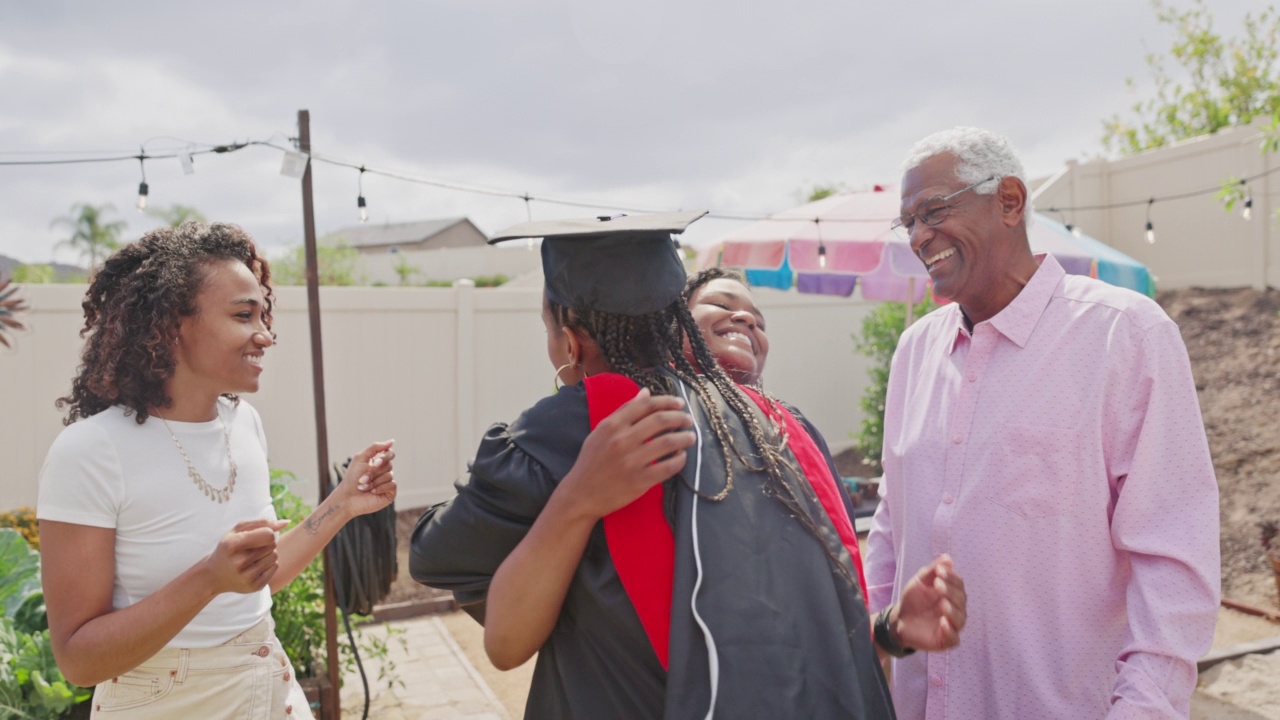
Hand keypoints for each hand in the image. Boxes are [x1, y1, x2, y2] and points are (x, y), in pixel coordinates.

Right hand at [205, 518, 289, 593]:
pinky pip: (275, 567)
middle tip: (252, 548)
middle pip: (272, 545)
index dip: (267, 533)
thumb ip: (263, 523)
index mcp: (233, 545)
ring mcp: (248, 577)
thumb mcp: (238, 530)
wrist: (214, 576)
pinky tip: (255, 566)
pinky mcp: (255, 586)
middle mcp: (240, 562)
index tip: (258, 535)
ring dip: (268, 553)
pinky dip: (269, 564)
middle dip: (266, 543)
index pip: (268, 535)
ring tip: (253, 557)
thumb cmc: (229, 547)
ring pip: (275, 556)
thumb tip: (287, 522)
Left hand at [335, 440, 396, 516]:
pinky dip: (380, 488)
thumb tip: (392, 441)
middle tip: (362, 478)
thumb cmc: (352, 478)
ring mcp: (388, 482)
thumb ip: (375, 447)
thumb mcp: (361, 458)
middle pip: (389, 465)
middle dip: (374, 472)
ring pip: (389, 475)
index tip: (375, 463)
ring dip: (374, 481)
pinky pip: (392, 485)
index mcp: (378, 462)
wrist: (348, 497)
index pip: (390, 454)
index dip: (384, 457)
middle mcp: (384, 471)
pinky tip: (372, 492)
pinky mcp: (390, 492)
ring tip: (364, 486)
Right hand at [558, 388, 695, 519]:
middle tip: (688, 420)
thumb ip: (624, 411)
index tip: (679, 403)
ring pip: (668, 443)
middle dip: (680, 418)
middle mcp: (622, 440)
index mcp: (612, 425)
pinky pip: (668, 467)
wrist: (581, 494)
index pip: (645, 405)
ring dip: (684, 438)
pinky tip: (681, 457)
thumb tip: (645, 393)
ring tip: (691, 437)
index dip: (666, 401)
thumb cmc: (591, 461)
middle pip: (660, 421)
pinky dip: (680, 460)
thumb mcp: (601, 431)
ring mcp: (632, 461)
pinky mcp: (640, 481)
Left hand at [892, 554, 966, 652]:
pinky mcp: (945, 640)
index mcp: (952, 593)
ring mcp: (952, 625)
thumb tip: (948, 558)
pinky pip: (954, 639)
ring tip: (942, 603)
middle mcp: (956, 609)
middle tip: (937, 585)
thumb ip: (933, 570)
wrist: (899, 619)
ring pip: (961, 619)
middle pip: (961, 600)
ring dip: (953, 610)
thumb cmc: (913, 599)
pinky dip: (951, 631)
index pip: (959, 584)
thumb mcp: (920, 581)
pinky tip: (943, 623)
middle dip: (951, 591)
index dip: (951, 578)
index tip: (939, 572)